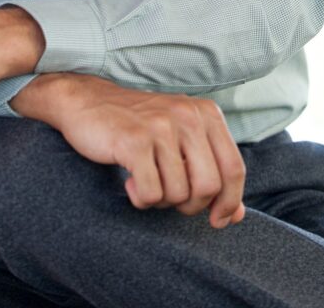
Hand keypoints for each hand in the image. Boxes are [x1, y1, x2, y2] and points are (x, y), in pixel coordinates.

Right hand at [11, 74, 245, 228]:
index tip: (218, 220)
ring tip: (146, 181)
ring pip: (179, 193)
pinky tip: (130, 183)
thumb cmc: (139, 127)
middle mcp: (187, 115)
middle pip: (209, 186)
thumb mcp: (182, 141)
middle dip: (191, 205)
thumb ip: (211, 173)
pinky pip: (152, 193)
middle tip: (170, 198)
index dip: (230, 202)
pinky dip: (141, 198)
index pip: (234, 168)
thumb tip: (235, 216)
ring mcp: (160, 126)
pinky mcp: (134, 141)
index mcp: (206, 113)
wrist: (88, 102)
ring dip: (162, 200)